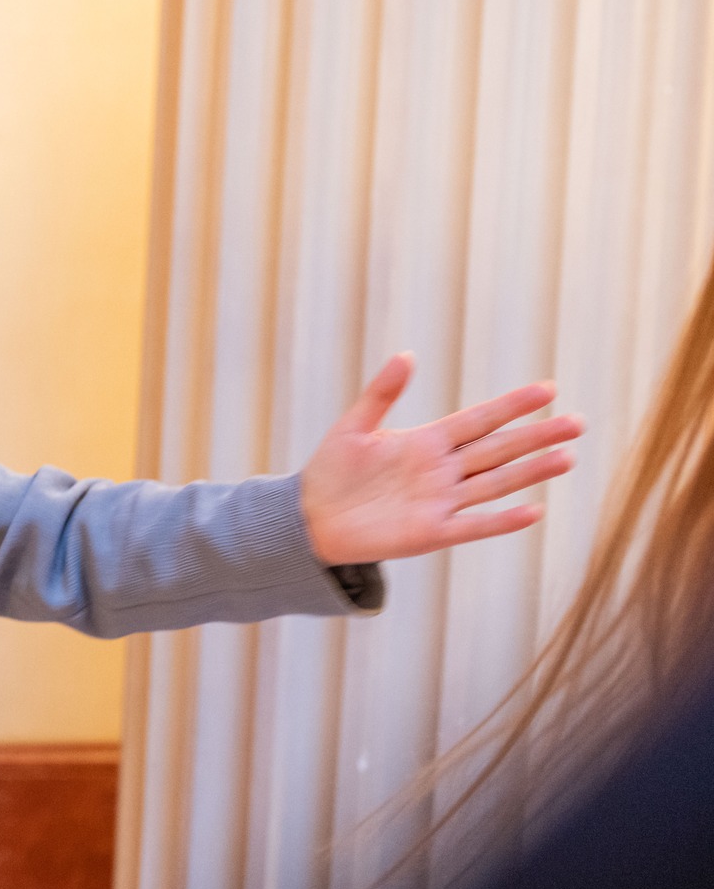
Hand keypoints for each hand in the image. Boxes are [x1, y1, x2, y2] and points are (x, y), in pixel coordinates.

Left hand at [300, 353, 582, 565]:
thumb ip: (381, 394)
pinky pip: (473, 526)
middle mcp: (442, 471)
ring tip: (568, 457)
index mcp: (427, 442)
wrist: (310, 517)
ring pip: (495, 484)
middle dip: (536, 436)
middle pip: (498, 450)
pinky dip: (502, 521)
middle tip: (577, 422)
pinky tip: (533, 511)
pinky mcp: (430, 533)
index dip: (512, 406)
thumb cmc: (332, 471)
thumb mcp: (354, 427)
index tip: (547, 389)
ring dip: (530, 472)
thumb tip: (407, 355)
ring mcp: (440, 502)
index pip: (479, 420)